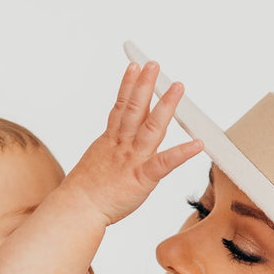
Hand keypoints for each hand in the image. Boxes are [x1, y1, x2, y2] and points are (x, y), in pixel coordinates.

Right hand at [65, 61, 202, 224]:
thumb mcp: (96, 162)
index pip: (120, 107)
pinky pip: (164, 163)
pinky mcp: (142, 178)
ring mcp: (132, 159)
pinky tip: (197, 144)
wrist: (76, 209)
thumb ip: (110, 150)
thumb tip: (114, 143)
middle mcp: (122, 145)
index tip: (134, 67)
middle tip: (153, 64)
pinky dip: (181, 153)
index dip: (128, 85)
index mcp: (110, 141)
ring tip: (177, 87)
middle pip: (133, 108)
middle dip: (144, 84)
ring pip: (150, 127)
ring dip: (165, 105)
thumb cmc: (84, 192)